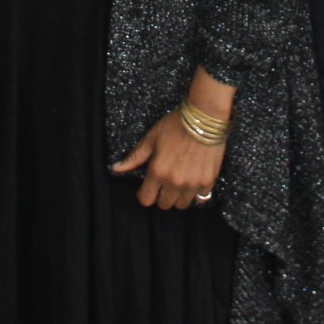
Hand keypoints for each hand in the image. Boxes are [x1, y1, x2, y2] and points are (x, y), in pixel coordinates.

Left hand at [111, 113, 226, 209]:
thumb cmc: (175, 125)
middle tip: (164, 182)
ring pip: (182, 205)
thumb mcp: (151, 138)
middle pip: (164, 204)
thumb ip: (135, 157)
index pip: (146, 199)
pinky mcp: (208, 181)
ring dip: (178, 196)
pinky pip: (200, 198)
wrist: (204, 118)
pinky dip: (195, 192)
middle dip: (161, 196)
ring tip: (179, 182)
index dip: (145, 194)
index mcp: (157, 172)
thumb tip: (116, 168)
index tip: (148, 187)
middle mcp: (174, 182)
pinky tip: (193, 179)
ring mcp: (192, 184)